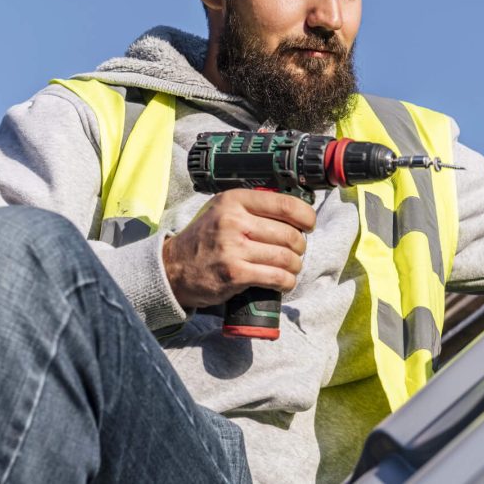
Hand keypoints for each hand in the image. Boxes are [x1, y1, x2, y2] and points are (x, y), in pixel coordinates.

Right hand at [162, 189, 315, 308]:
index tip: (309, 225)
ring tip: (291, 268)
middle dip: (300, 246)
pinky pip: (276, 278)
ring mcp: (234, 248)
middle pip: (290, 234)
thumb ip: (252, 206)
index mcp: (234, 200)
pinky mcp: (235, 274)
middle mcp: (234, 221)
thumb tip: (294, 209)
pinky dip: (287, 282)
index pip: (285, 205)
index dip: (306, 216)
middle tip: (296, 251)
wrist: (174, 267)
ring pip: (286, 257)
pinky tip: (284, 282)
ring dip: (295, 266)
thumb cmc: (205, 238)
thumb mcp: (223, 209)